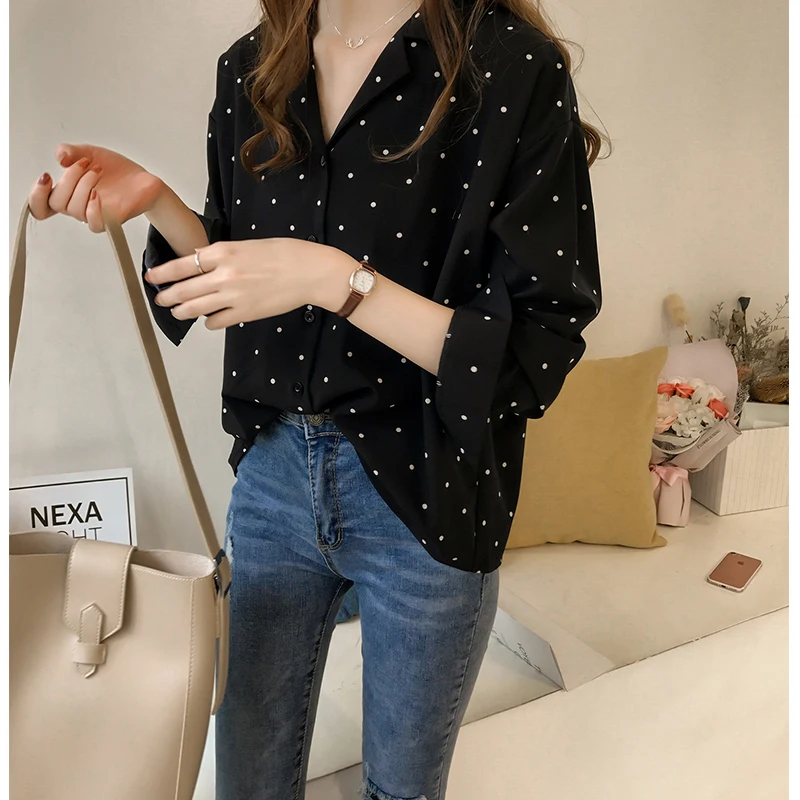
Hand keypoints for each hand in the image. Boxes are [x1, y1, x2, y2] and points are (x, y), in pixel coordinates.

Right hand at [28, 143, 163, 232]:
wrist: (142, 179)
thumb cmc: (116, 170)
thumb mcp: (89, 153)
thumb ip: (70, 151)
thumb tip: (60, 156)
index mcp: (68, 192)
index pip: (41, 205)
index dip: (36, 196)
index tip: (46, 176)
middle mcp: (78, 206)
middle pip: (57, 203)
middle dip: (69, 178)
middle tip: (86, 163)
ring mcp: (94, 214)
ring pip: (74, 209)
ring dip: (84, 185)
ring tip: (98, 170)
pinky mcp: (111, 221)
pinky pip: (94, 225)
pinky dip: (93, 209)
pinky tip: (98, 195)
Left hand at [145, 237, 357, 329]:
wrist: (310, 272)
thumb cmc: (286, 254)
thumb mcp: (249, 245)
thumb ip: (222, 254)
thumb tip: (200, 259)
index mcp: (224, 252)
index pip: (182, 264)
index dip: (163, 273)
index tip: (152, 277)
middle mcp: (224, 274)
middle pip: (183, 289)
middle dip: (167, 296)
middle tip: (159, 300)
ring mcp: (233, 296)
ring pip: (195, 308)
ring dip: (182, 311)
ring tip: (178, 312)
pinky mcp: (244, 313)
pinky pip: (216, 321)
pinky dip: (209, 321)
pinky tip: (210, 318)